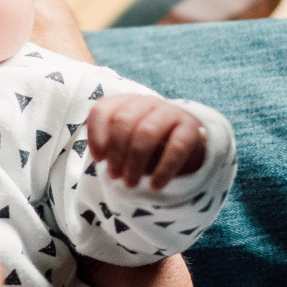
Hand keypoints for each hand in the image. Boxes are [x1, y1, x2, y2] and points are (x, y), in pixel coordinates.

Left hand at [86, 95, 206, 188]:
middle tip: (115, 176)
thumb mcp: (125, 144)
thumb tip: (101, 156)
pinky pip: (176, 147)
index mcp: (126, 102)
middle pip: (123, 121)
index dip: (96, 135)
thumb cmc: (147, 145)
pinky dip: (163, 169)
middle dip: (116, 152)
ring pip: (147, 132)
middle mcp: (147, 102)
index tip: (99, 159)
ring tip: (131, 183)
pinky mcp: (190, 129)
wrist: (185, 145)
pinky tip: (156, 184)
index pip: (102, 109)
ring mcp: (170, 112)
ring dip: (135, 163)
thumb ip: (110, 145)